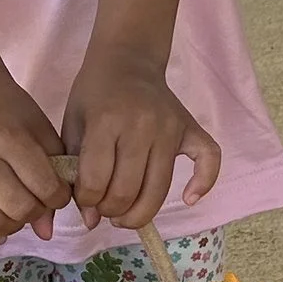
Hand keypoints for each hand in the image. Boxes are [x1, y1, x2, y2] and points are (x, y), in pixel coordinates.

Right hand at [0, 73, 73, 248]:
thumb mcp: (41, 133)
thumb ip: (54, 178)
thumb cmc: (11, 113)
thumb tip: (46, 232)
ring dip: (11, 226)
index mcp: (8, 136)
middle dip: (35, 213)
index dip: (59, 198)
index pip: (43, 186)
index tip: (57, 193)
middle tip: (36, 203)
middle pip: (16, 207)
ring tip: (15, 212)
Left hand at [60, 45, 220, 231]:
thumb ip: (76, 172)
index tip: (85, 200)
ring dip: (140, 213)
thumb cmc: (94, 94)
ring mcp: (170, 127)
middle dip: (111, 211)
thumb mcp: (73, 126)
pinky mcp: (191, 128)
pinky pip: (209, 160)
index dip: (87, 201)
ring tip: (126, 215)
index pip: (95, 181)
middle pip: (127, 190)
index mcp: (105, 121)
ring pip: (159, 188)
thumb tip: (91, 221)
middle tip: (105, 209)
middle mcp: (141, 125)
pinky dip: (204, 183)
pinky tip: (189, 198)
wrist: (127, 60)